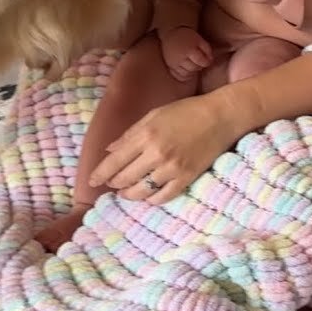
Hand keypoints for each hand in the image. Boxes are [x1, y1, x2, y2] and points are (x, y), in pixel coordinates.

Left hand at [88, 93, 235, 204]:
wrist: (220, 117)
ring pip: (142, 191)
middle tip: (111, 184)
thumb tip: (110, 151)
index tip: (91, 181)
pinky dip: (152, 199)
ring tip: (126, 192)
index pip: (114, 161)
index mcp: (145, 135)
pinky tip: (148, 195)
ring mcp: (172, 168)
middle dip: (114, 184)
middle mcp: (156, 154)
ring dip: (130, 194)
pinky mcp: (186, 178)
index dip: (100, 174)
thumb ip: (130, 134)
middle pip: (125, 178)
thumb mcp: (154, 115)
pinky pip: (163, 196)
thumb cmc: (186, 111)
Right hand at [157, 26, 211, 81]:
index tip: (208, 61)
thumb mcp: (199, 39)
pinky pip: (178, 76)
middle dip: (200, 66)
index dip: (207, 62)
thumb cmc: (187, 36)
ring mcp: (174, 63)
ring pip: (186, 74)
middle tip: (201, 63)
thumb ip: (207, 49)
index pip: (201, 61)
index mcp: (189, 50)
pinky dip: (185, 76)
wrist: (171, 35)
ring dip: (193, 72)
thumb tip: (210, 61)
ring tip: (194, 66)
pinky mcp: (170, 66)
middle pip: (194, 68)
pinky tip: (189, 72)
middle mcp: (180, 58)